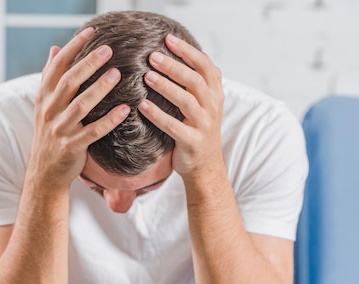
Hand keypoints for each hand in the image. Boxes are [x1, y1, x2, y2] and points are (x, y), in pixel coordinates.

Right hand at [28, 27, 130, 189]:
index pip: (57, 66)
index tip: (90, 32)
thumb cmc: (50, 135)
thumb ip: (50, 78)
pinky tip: (125, 110)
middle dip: (88, 64)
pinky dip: (109, 121)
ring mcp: (60, 129)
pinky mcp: (72, 147)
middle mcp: (50, 111)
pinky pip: (93, 132)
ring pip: (81, 105)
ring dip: (99, 89)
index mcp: (44, 97)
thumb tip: (54, 49)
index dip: (73, 47)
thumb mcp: (44, 105)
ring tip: (117, 74)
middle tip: (108, 50)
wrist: (44, 173)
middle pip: (69, 82)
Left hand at [138, 34, 224, 179]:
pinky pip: (174, 127)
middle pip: (195, 80)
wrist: (206, 168)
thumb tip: (200, 54)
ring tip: (147, 77)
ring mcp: (203, 125)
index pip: (204, 65)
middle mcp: (212, 107)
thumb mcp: (207, 105)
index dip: (187, 51)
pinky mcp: (192, 142)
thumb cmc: (199, 131)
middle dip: (173, 66)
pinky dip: (158, 115)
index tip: (168, 39)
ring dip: (166, 87)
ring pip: (186, 101)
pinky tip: (143, 106)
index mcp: (215, 94)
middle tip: (152, 56)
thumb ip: (204, 82)